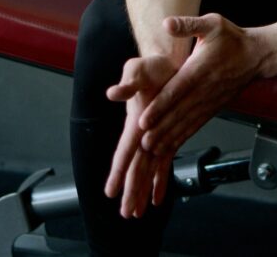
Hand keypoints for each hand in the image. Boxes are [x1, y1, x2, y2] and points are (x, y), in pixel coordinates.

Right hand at [104, 54, 179, 217]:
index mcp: (134, 122)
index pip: (124, 152)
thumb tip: (113, 93)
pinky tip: (157, 198)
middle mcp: (142, 134)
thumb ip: (127, 83)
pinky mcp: (166, 135)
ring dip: (141, 191)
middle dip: (130, 191)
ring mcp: (153, 136)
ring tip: (137, 213)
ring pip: (147, 170)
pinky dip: (159, 181)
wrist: (165, 63)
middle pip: (135, 168)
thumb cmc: (150, 66)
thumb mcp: (138, 69)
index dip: (118, 172)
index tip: (110, 191)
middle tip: (126, 213)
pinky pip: (163, 162)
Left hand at [137, 14, 267, 156]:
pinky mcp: (215, 107)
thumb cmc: (233, 38)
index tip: (144, 119)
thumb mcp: (212, 23)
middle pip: (179, 112)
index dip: (160, 106)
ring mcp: (211, 100)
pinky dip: (184, 135)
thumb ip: (188, 24)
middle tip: (143, 142)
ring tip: (153, 149)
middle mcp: (205, 88)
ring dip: (170, 136)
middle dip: (160, 128)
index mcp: (200, 69)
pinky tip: (172, 144)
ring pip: (187, 122)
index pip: (176, 91)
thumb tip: (167, 23)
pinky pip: (197, 123)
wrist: (258, 54)